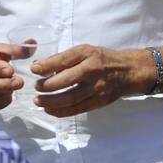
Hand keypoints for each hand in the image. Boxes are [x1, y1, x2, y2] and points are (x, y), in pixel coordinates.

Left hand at [30, 44, 148, 116]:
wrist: (128, 71)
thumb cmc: (101, 59)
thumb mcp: (84, 51)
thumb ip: (63, 58)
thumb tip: (39, 66)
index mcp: (88, 55)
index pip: (64, 60)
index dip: (46, 66)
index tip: (34, 69)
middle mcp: (93, 72)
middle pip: (67, 81)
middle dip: (47, 86)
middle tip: (36, 87)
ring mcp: (97, 88)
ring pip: (71, 98)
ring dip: (51, 102)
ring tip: (38, 101)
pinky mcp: (99, 101)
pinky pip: (78, 109)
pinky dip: (61, 111)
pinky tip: (49, 110)